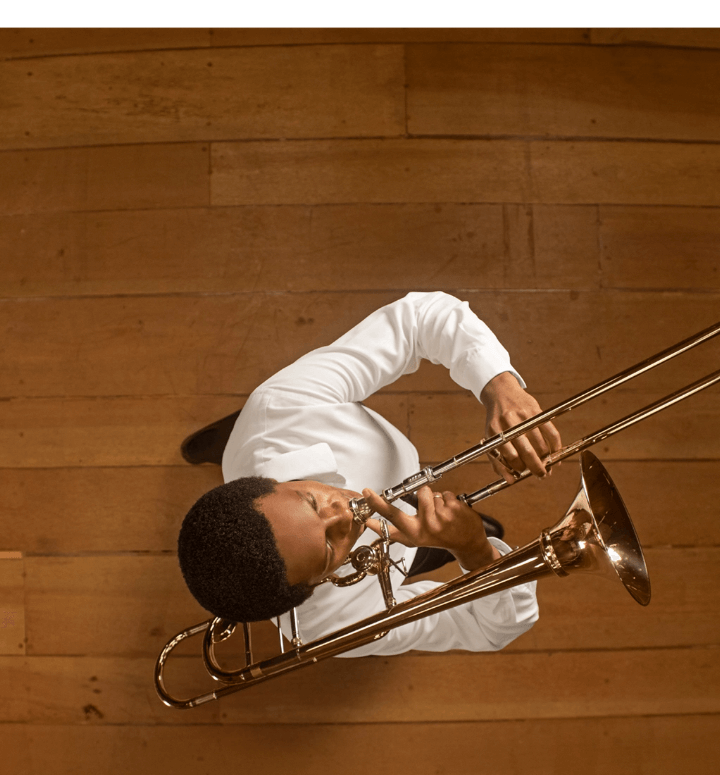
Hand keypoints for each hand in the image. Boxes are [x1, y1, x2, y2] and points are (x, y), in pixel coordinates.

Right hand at [362, 486, 500, 570]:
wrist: (468, 544)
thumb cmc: (438, 540)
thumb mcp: (413, 540)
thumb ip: (393, 531)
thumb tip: (369, 523)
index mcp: (414, 532)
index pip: (391, 515)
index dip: (377, 503)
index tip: (367, 492)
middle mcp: (427, 525)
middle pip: (419, 495)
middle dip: (423, 496)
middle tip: (429, 505)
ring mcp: (442, 516)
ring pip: (433, 492)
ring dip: (436, 499)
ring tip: (442, 513)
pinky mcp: (455, 508)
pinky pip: (445, 493)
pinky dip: (449, 499)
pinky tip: (452, 512)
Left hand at [481, 371, 561, 481]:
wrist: (501, 393)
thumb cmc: (496, 420)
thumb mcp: (490, 437)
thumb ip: (497, 460)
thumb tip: (510, 480)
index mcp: (495, 430)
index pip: (510, 455)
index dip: (518, 468)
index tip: (523, 473)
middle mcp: (509, 422)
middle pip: (527, 451)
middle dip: (536, 467)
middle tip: (541, 475)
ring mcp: (524, 415)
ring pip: (541, 443)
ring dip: (547, 459)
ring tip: (548, 465)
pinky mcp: (537, 410)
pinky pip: (551, 431)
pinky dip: (556, 445)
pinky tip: (556, 454)